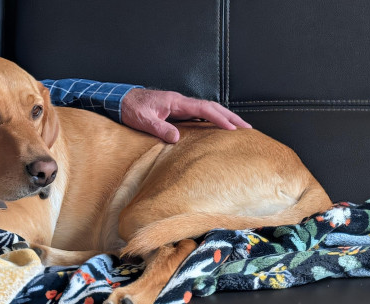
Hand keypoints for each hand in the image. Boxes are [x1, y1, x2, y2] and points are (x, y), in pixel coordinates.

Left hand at [121, 88, 251, 142]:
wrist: (121, 99)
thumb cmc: (131, 108)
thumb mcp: (143, 120)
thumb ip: (160, 128)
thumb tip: (177, 138)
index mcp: (176, 102)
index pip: (204, 109)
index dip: (219, 119)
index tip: (233, 129)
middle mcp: (181, 102)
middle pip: (212, 107)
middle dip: (230, 117)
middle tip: (247, 128)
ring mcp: (180, 105)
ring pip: (208, 110)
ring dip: (224, 118)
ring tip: (239, 128)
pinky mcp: (177, 110)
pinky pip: (199, 114)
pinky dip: (212, 120)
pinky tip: (217, 128)